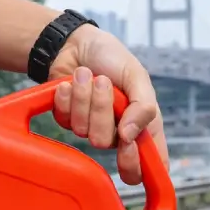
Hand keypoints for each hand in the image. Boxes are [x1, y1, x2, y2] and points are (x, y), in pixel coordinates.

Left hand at [47, 24, 168, 184]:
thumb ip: (144, 107)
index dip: (135, 164)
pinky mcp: (68, 120)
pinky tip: (69, 83)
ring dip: (84, 96)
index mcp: (142, 125)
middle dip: (102, 109)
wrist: (77, 43)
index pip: (144, 167)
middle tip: (103, 82)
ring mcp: (92, 127)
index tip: (127, 143)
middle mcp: (118, 132)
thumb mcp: (137, 76)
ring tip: (86, 74)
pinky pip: (65, 120)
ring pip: (84, 131)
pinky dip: (67, 96)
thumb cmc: (113, 58)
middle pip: (107, 144)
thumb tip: (132, 137)